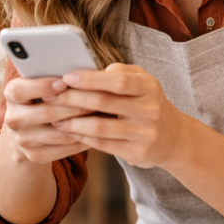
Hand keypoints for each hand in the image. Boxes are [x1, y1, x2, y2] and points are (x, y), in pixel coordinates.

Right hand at [0, 76, 92, 164]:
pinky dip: (82, 140)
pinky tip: (97, 132)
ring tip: (103, 115)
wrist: (29, 129)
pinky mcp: (34, 156)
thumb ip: (55, 74)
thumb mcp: (42, 82)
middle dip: (75, 105)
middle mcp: (13, 118)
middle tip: (99, 99)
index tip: (65, 81)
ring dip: (84, 124)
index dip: (42, 86)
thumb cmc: (43, 96)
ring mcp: (23, 140)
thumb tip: (82, 69)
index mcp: (12, 94)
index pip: (21, 90)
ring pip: (59, 133)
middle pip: (46, 113)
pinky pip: (64, 149)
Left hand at [47, 64, 192, 168]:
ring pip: (99, 127)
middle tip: (49, 96)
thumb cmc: (149, 103)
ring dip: (72, 122)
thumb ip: (121, 72)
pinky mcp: (136, 153)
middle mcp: (149, 110)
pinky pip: (102, 145)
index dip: (89, 79)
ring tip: (53, 117)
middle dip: (72, 99)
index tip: (66, 77)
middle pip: (103, 103)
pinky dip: (82, 137)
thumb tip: (90, 70)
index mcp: (149, 87)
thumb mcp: (143, 82)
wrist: (174, 138)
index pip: (117, 80)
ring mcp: (144, 134)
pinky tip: (69, 131)